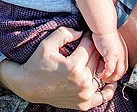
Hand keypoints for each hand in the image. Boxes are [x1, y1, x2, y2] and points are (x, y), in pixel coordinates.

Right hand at [0, 28, 116, 109]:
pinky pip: (102, 97)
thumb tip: (80, 32)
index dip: (87, 37)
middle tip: (90, 44)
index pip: (89, 46)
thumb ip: (65, 32)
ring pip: (101, 75)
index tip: (84, 34)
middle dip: (94, 49)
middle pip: (96, 59)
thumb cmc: (37, 63)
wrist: (28, 86)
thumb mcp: (47, 43)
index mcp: (73, 67)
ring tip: (95, 57)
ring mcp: (83, 96)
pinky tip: (108, 80)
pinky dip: (107, 89)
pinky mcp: (83, 105)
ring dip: (100, 65)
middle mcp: (81, 83)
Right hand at [92, 30, 128, 81]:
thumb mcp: (110, 45)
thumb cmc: (104, 33)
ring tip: (103, 78)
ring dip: (110, 78)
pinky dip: (106, 74)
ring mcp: (119, 55)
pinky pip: (110, 70)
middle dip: (114, 78)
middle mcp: (123, 54)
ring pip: (118, 73)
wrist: (104, 26)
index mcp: (123, 51)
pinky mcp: (112, 55)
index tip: (110, 76)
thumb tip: (104, 61)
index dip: (117, 73)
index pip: (123, 67)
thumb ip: (110, 53)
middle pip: (122, 72)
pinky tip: (101, 75)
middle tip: (106, 80)